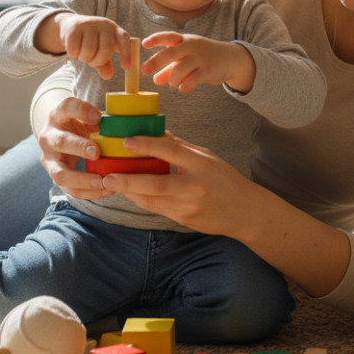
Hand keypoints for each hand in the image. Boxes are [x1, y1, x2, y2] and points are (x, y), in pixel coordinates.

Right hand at [33, 92, 108, 199]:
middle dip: (78, 148)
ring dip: (82, 180)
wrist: (59, 134)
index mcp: (58, 115)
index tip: (98, 116)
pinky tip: (106, 190)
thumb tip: (115, 127)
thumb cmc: (78, 122)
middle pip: (60, 142)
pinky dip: (88, 192)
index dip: (82, 110)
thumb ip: (98, 118)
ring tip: (103, 181)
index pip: (67, 107)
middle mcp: (49, 137)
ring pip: (60, 174)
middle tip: (96, 153)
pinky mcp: (56, 176)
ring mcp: (49, 159)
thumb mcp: (85, 114)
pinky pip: (69, 189)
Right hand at [51, 13, 130, 78]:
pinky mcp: (74, 27)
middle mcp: (104, 24)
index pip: (124, 39)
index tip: (125, 67)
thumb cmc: (90, 41)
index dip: (126, 53)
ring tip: (82, 55)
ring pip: (89, 49)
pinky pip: (74, 47)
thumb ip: (104, 64)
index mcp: (114, 30)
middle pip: (106, 48)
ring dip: (84, 58)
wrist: (70, 26)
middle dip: (98, 61)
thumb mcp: (100, 51)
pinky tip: (74, 51)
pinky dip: (73, 54)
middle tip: (92, 63)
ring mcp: (89, 24)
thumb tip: (108, 76)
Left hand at [98, 133, 257, 236]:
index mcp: (202, 164)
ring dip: (130, 192)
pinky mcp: (184, 220)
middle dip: (129, 180)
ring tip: (112, 183)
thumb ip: (180, 148)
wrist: (245, 211)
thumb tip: (156, 133)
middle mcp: (195, 186)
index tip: (126, 141)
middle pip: (157, 184)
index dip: (147, 145)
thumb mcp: (207, 157)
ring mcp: (189, 206)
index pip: (171, 151)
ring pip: (152, 200)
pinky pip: (158, 209)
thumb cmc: (225, 179)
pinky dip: (142, 200)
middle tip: (109, 175)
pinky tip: (130, 192)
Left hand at [141, 32, 255, 93]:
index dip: (155, 39)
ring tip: (173, 84)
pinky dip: (185, 85)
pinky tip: (182, 88)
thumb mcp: (187, 58)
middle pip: (171, 52)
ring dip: (172, 79)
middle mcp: (191, 47)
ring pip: (180, 69)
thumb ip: (170, 68)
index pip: (168, 36)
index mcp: (184, 40)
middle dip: (156, 61)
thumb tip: (155, 80)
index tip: (144, 44)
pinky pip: (193, 79)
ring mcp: (200, 58)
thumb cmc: (204, 57)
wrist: (231, 58)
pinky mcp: (208, 70)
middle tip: (144, 70)